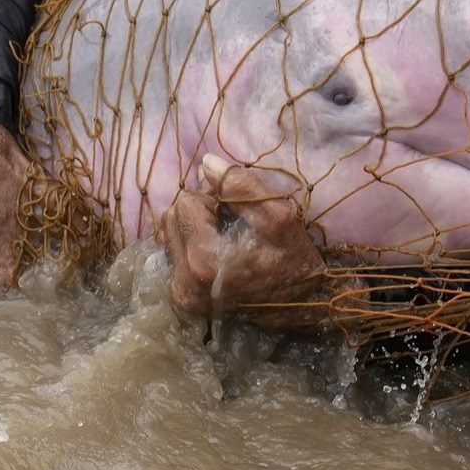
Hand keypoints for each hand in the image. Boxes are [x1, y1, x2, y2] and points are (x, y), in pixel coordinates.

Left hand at [157, 155, 331, 331]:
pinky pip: (171, 256)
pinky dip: (188, 246)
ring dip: (191, 228)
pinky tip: (214, 251)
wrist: (301, 306)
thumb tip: (206, 163)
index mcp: (203, 259)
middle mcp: (184, 281)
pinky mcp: (182, 300)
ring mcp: (181, 294)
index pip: (184, 203)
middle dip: (198, 212)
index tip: (235, 213)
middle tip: (230, 223)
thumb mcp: (277, 215)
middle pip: (171, 218)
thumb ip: (240, 185)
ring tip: (223, 238)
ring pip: (167, 235)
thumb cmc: (292, 260)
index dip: (210, 199)